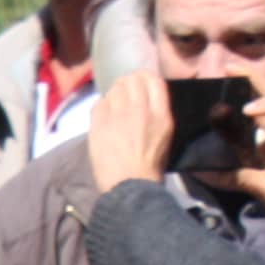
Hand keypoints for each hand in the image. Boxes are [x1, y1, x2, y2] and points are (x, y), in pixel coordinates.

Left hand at [85, 69, 173, 190]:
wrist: (129, 185)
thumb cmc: (150, 165)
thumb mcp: (166, 135)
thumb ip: (159, 111)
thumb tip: (147, 95)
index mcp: (160, 113)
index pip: (153, 80)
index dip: (145, 78)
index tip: (141, 85)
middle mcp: (139, 109)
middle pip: (131, 79)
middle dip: (128, 84)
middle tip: (125, 95)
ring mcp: (117, 115)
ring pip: (114, 89)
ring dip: (115, 95)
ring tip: (115, 108)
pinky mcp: (98, 124)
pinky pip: (99, 103)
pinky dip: (102, 107)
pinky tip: (105, 118)